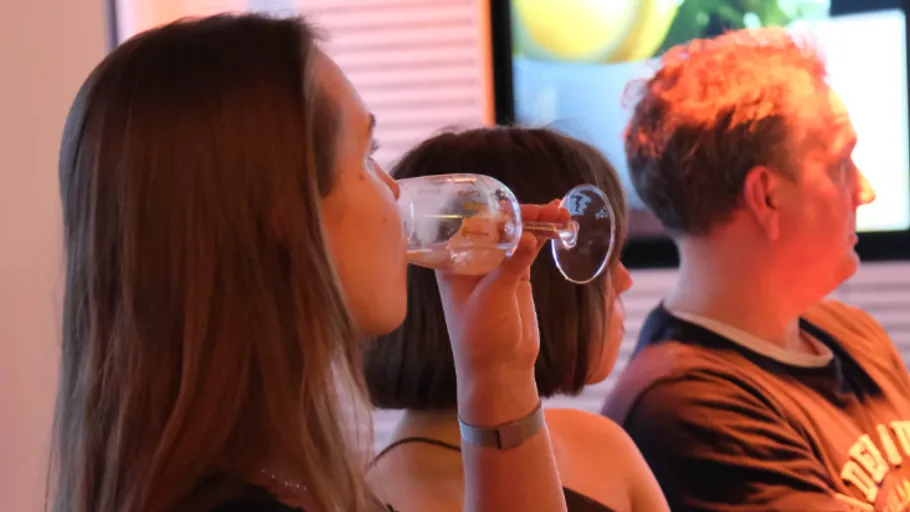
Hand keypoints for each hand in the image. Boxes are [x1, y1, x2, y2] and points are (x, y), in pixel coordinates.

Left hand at [436, 201, 569, 375]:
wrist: (500, 369)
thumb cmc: (481, 337)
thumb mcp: (494, 299)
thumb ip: (511, 267)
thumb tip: (531, 236)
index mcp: (452, 262)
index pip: (470, 225)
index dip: (493, 210)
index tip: (515, 204)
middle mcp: (471, 259)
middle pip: (498, 225)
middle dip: (523, 214)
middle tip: (548, 209)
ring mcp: (496, 266)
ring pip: (517, 234)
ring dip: (538, 222)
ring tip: (562, 212)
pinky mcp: (517, 276)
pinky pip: (530, 249)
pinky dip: (544, 236)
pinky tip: (559, 223)